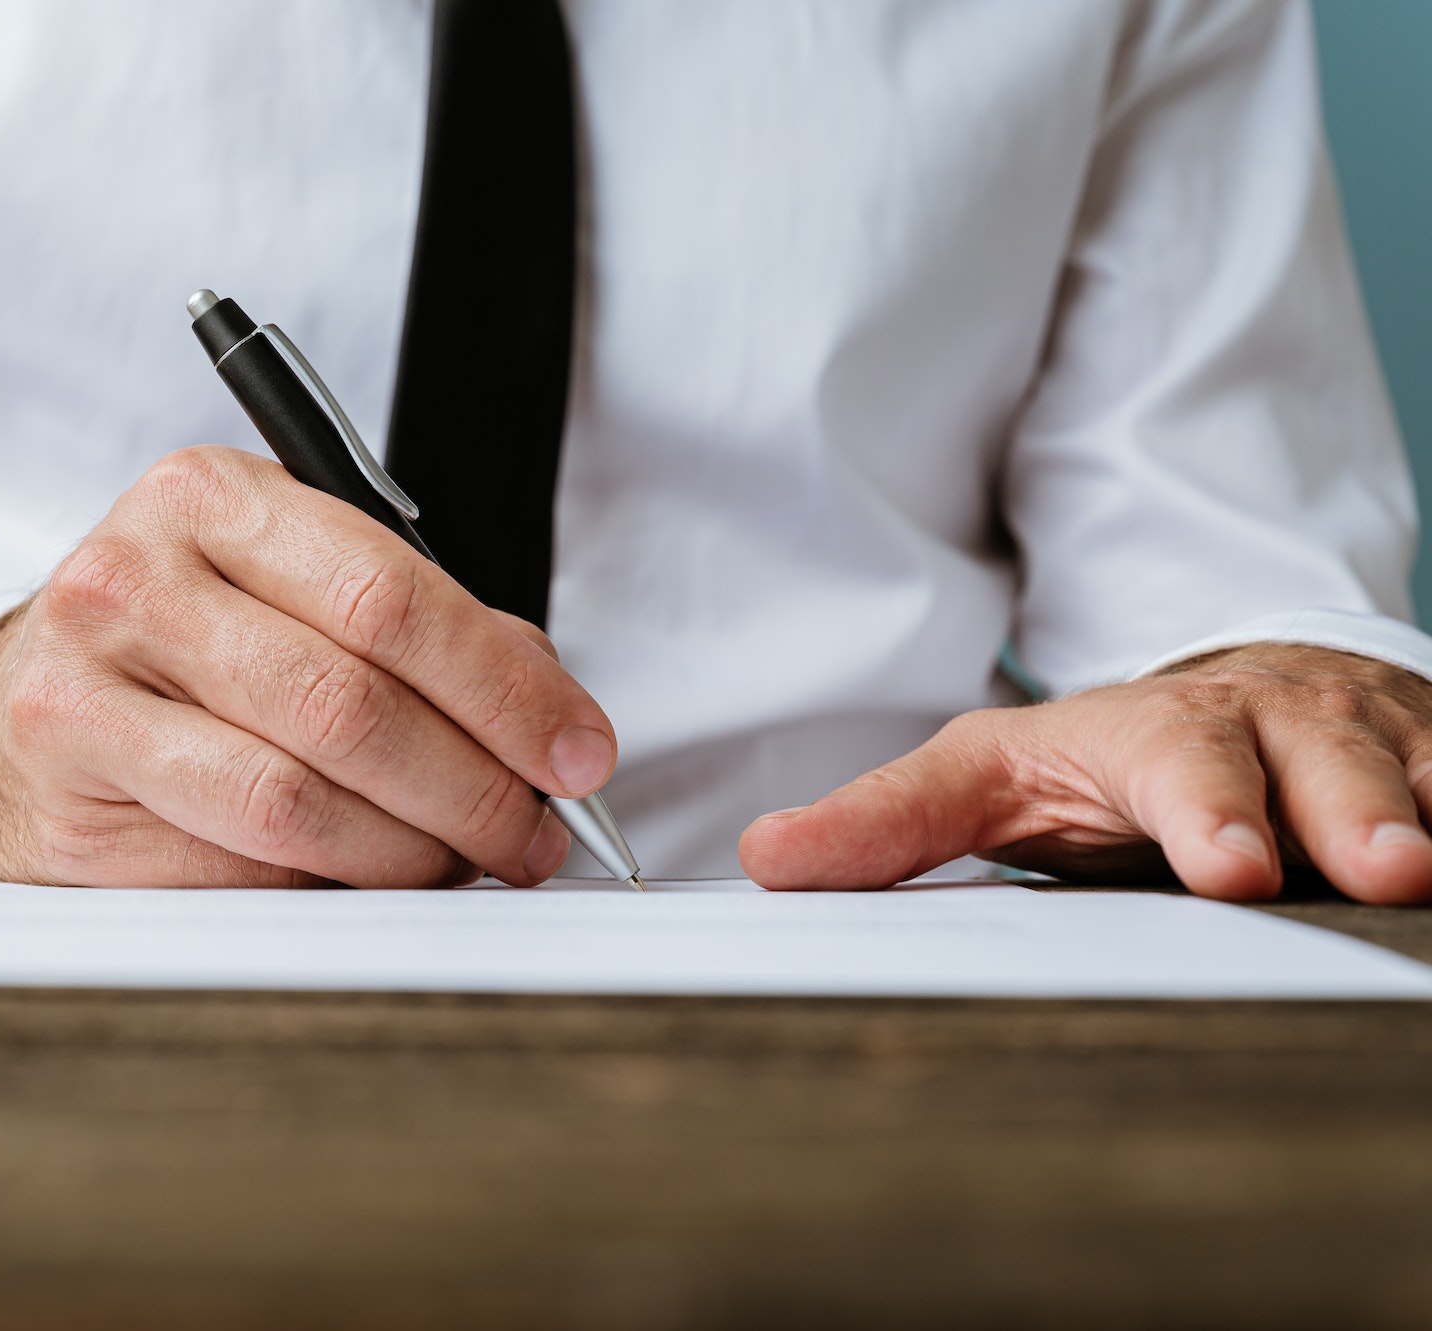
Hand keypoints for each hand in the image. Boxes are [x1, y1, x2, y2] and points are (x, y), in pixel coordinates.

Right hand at [0, 446, 614, 886]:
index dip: (505, 688)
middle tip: (530, 832)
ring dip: (409, 851)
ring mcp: (86, 689)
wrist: (9, 716)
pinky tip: (361, 874)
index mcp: (209, 495)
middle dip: (473, 786)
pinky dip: (329, 882)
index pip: (390, 595)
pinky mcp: (71, 797)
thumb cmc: (183, 644)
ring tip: (457, 860)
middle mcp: (134, 578)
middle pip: (350, 702)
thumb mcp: (290, 586)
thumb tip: (553, 726)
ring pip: (296, 797)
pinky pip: (239, 863)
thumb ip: (421, 632)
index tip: (578, 753)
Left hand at [738, 643, 1431, 903]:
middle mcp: (1273, 724)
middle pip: (1320, 763)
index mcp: (1155, 729)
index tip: (1234, 872)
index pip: (1179, 762)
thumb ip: (892, 819)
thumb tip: (764, 860)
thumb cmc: (1106, 758)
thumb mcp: (989, 776)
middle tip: (1386, 869)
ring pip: (1420, 770)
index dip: (1209, 813)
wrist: (1243, 696)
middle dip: (1350, 812)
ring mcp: (1370, 743)